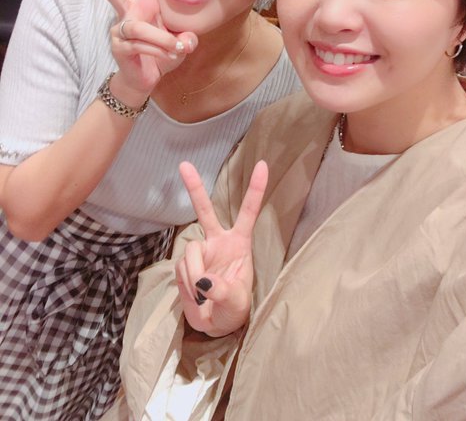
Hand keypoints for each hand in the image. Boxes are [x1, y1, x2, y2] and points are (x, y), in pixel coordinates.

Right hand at [65, 0, 197, 102]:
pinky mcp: (119, 46)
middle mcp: (129, 11)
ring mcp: (121, 28)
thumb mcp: (182, 43)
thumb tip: (187, 41)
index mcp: (144, 2)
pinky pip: (143, 45)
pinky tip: (167, 57)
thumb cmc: (161, 55)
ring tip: (176, 49)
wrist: (147, 80)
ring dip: (162, 39)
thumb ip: (187, 39)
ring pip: (141, 28)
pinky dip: (160, 52)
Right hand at [177, 160, 267, 336]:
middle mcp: (218, 241)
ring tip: (203, 296)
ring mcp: (200, 252)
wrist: (215, 324)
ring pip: (190, 253)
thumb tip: (204, 281)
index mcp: (240, 243)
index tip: (262, 165)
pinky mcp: (184, 265)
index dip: (255, 189)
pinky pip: (181, 271)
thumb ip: (223, 292)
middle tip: (185, 164)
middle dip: (194, 187)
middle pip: (205, 210)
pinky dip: (187, 286)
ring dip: (194, 276)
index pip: (248, 212)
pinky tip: (196, 296)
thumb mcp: (237, 303)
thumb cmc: (233, 308)